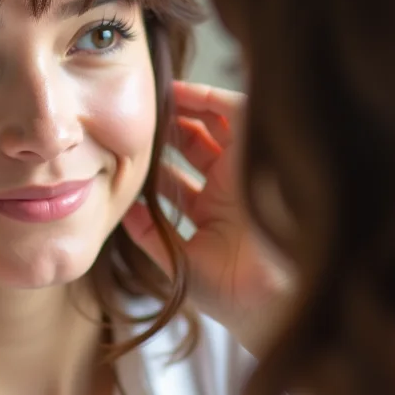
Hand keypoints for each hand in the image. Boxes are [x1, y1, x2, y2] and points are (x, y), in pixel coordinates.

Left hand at [123, 81, 293, 356]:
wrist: (272, 301)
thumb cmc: (233, 295)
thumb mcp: (179, 261)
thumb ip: (149, 234)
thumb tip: (123, 210)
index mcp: (213, 213)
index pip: (180, 174)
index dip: (156, 159)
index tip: (127, 146)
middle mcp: (229, 188)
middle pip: (196, 144)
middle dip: (168, 128)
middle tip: (141, 115)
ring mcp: (244, 171)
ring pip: (215, 124)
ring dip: (186, 108)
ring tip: (156, 97)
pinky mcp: (258, 154)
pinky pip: (237, 114)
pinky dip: (210, 98)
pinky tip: (180, 92)